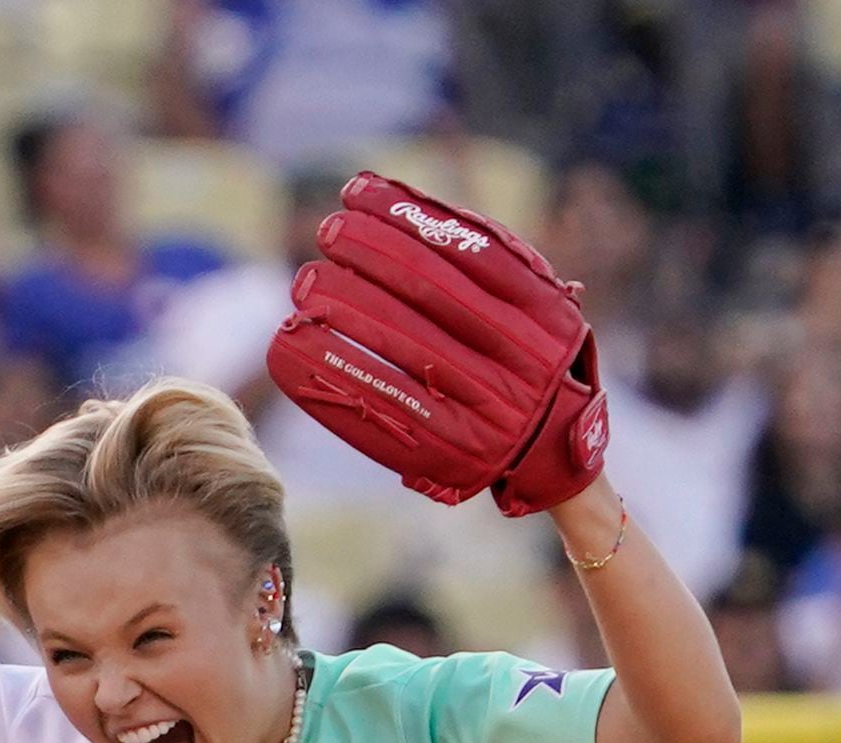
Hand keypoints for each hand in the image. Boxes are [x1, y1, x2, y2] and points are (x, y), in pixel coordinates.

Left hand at [266, 171, 606, 517]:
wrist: (549, 450)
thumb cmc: (521, 357)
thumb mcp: (529, 302)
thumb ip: (483, 256)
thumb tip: (392, 200)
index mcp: (544, 311)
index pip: (471, 248)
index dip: (406, 215)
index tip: (356, 193)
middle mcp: (520, 355)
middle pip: (432, 288)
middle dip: (372, 252)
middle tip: (329, 232)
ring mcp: (486, 403)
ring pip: (403, 342)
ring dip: (346, 305)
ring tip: (305, 283)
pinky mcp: (449, 447)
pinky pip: (381, 401)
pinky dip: (332, 370)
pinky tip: (290, 347)